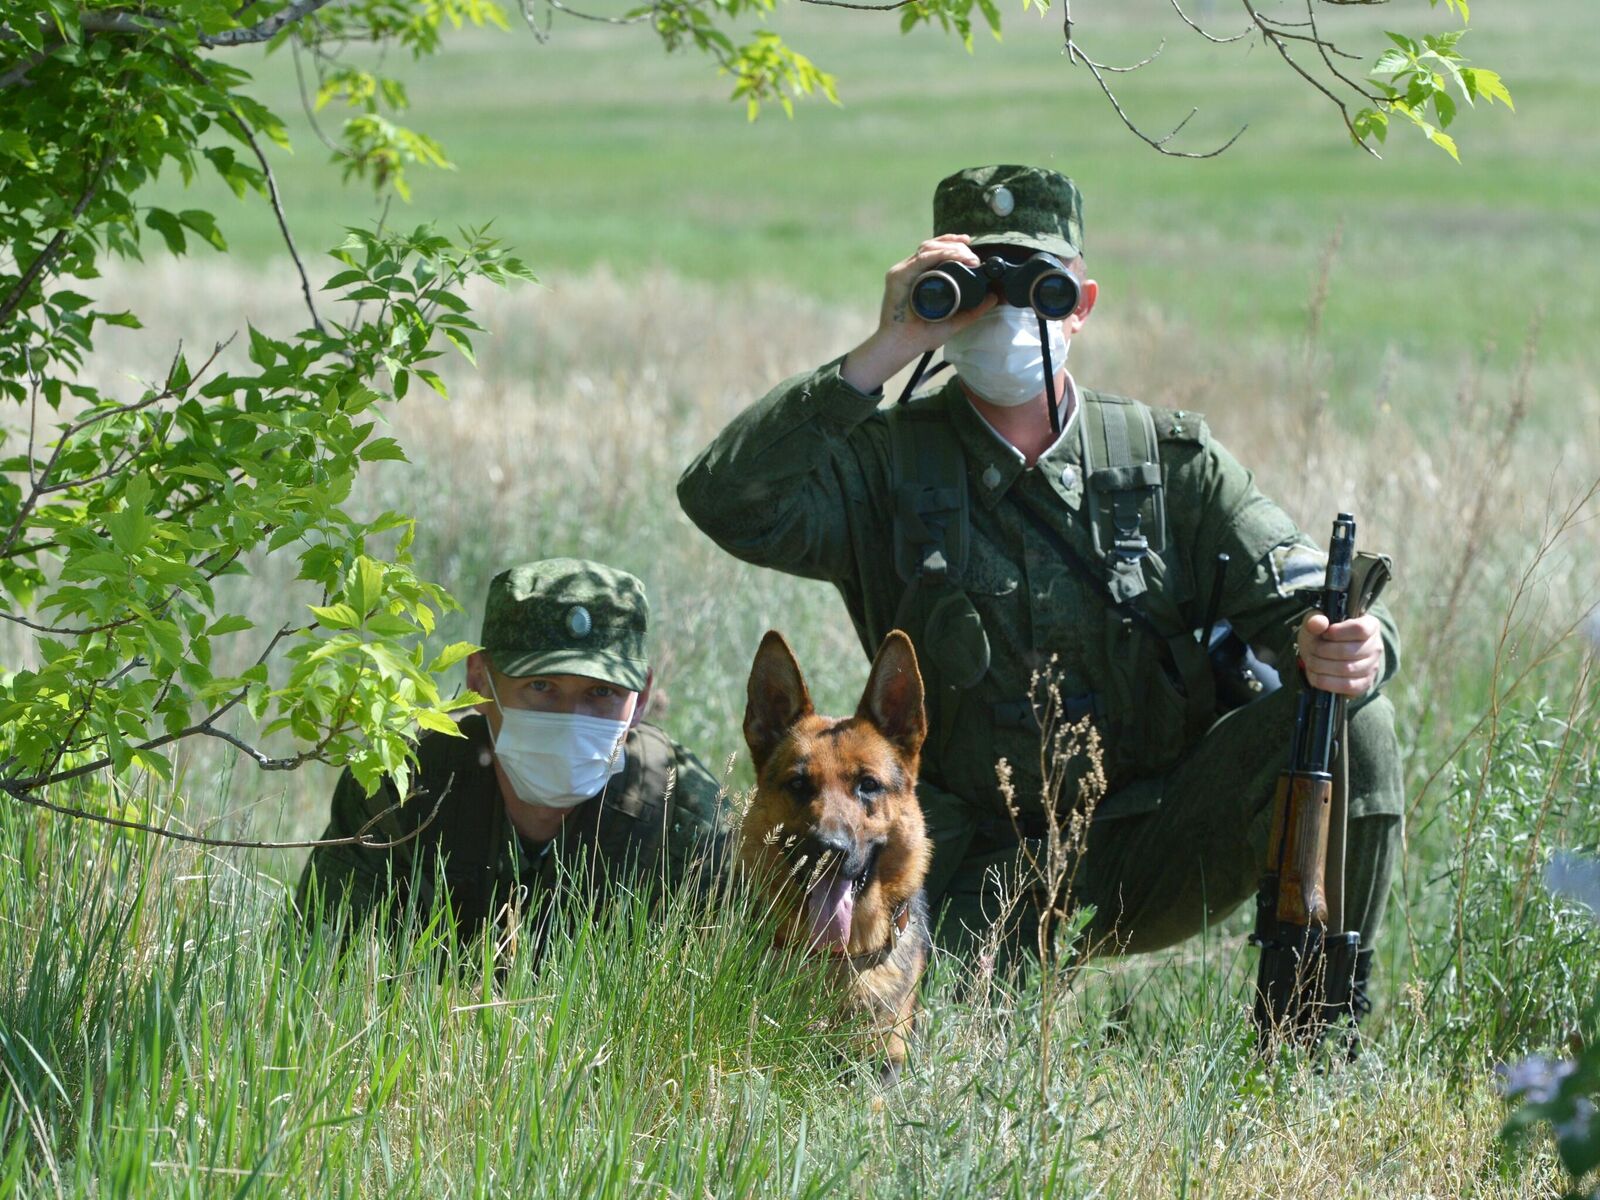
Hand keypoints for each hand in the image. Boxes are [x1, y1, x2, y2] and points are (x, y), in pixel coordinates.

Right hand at [840, 234, 997, 392]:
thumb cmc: (921, 336)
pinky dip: (938, 254)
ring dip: (950, 247)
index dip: (953, 244)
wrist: (902, 346)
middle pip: (932, 246)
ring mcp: (903, 272)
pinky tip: (953, 256)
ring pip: (928, 248)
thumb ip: (973, 311)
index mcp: (920, 277)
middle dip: (955, 244)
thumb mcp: (954, 321)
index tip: (970, 245)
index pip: (936, 251)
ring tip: (968, 256)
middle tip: (973, 256)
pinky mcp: (898, 276)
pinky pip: (921, 259)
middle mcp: (910, 271)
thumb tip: (993, 298)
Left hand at [1297, 612, 1383, 696]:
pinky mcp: (1364, 684)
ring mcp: (1372, 666)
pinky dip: (1325, 681)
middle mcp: (1376, 646)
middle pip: (1349, 651)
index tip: (1324, 634)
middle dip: (1322, 651)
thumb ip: (1315, 619)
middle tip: (1311, 649)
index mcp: (1370, 624)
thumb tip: (1317, 623)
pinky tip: (1315, 674)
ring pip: (1347, 669)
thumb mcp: (1316, 622)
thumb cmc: (1323, 634)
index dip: (1337, 633)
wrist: (1325, 655)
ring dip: (1321, 666)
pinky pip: (1347, 686)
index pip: (1360, 629)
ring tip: (1311, 661)